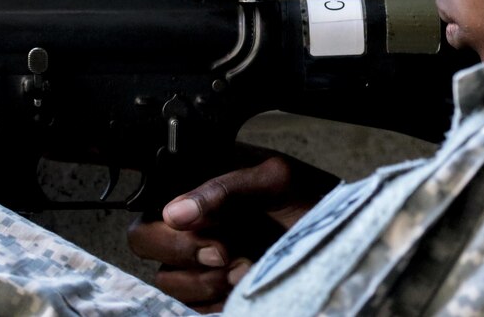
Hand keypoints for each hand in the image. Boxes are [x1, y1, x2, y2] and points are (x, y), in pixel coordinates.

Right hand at [127, 149, 336, 312]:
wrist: (337, 233)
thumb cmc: (307, 197)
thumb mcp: (273, 178)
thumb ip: (223, 189)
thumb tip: (176, 211)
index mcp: (194, 192)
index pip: (148, 215)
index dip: (169, 232)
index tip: (212, 237)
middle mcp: (189, 228)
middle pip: (146, 248)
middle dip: (186, 256)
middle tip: (229, 254)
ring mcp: (198, 263)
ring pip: (169, 283)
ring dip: (207, 282)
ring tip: (247, 268)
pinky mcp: (212, 294)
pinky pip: (192, 308)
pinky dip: (216, 302)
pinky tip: (245, 286)